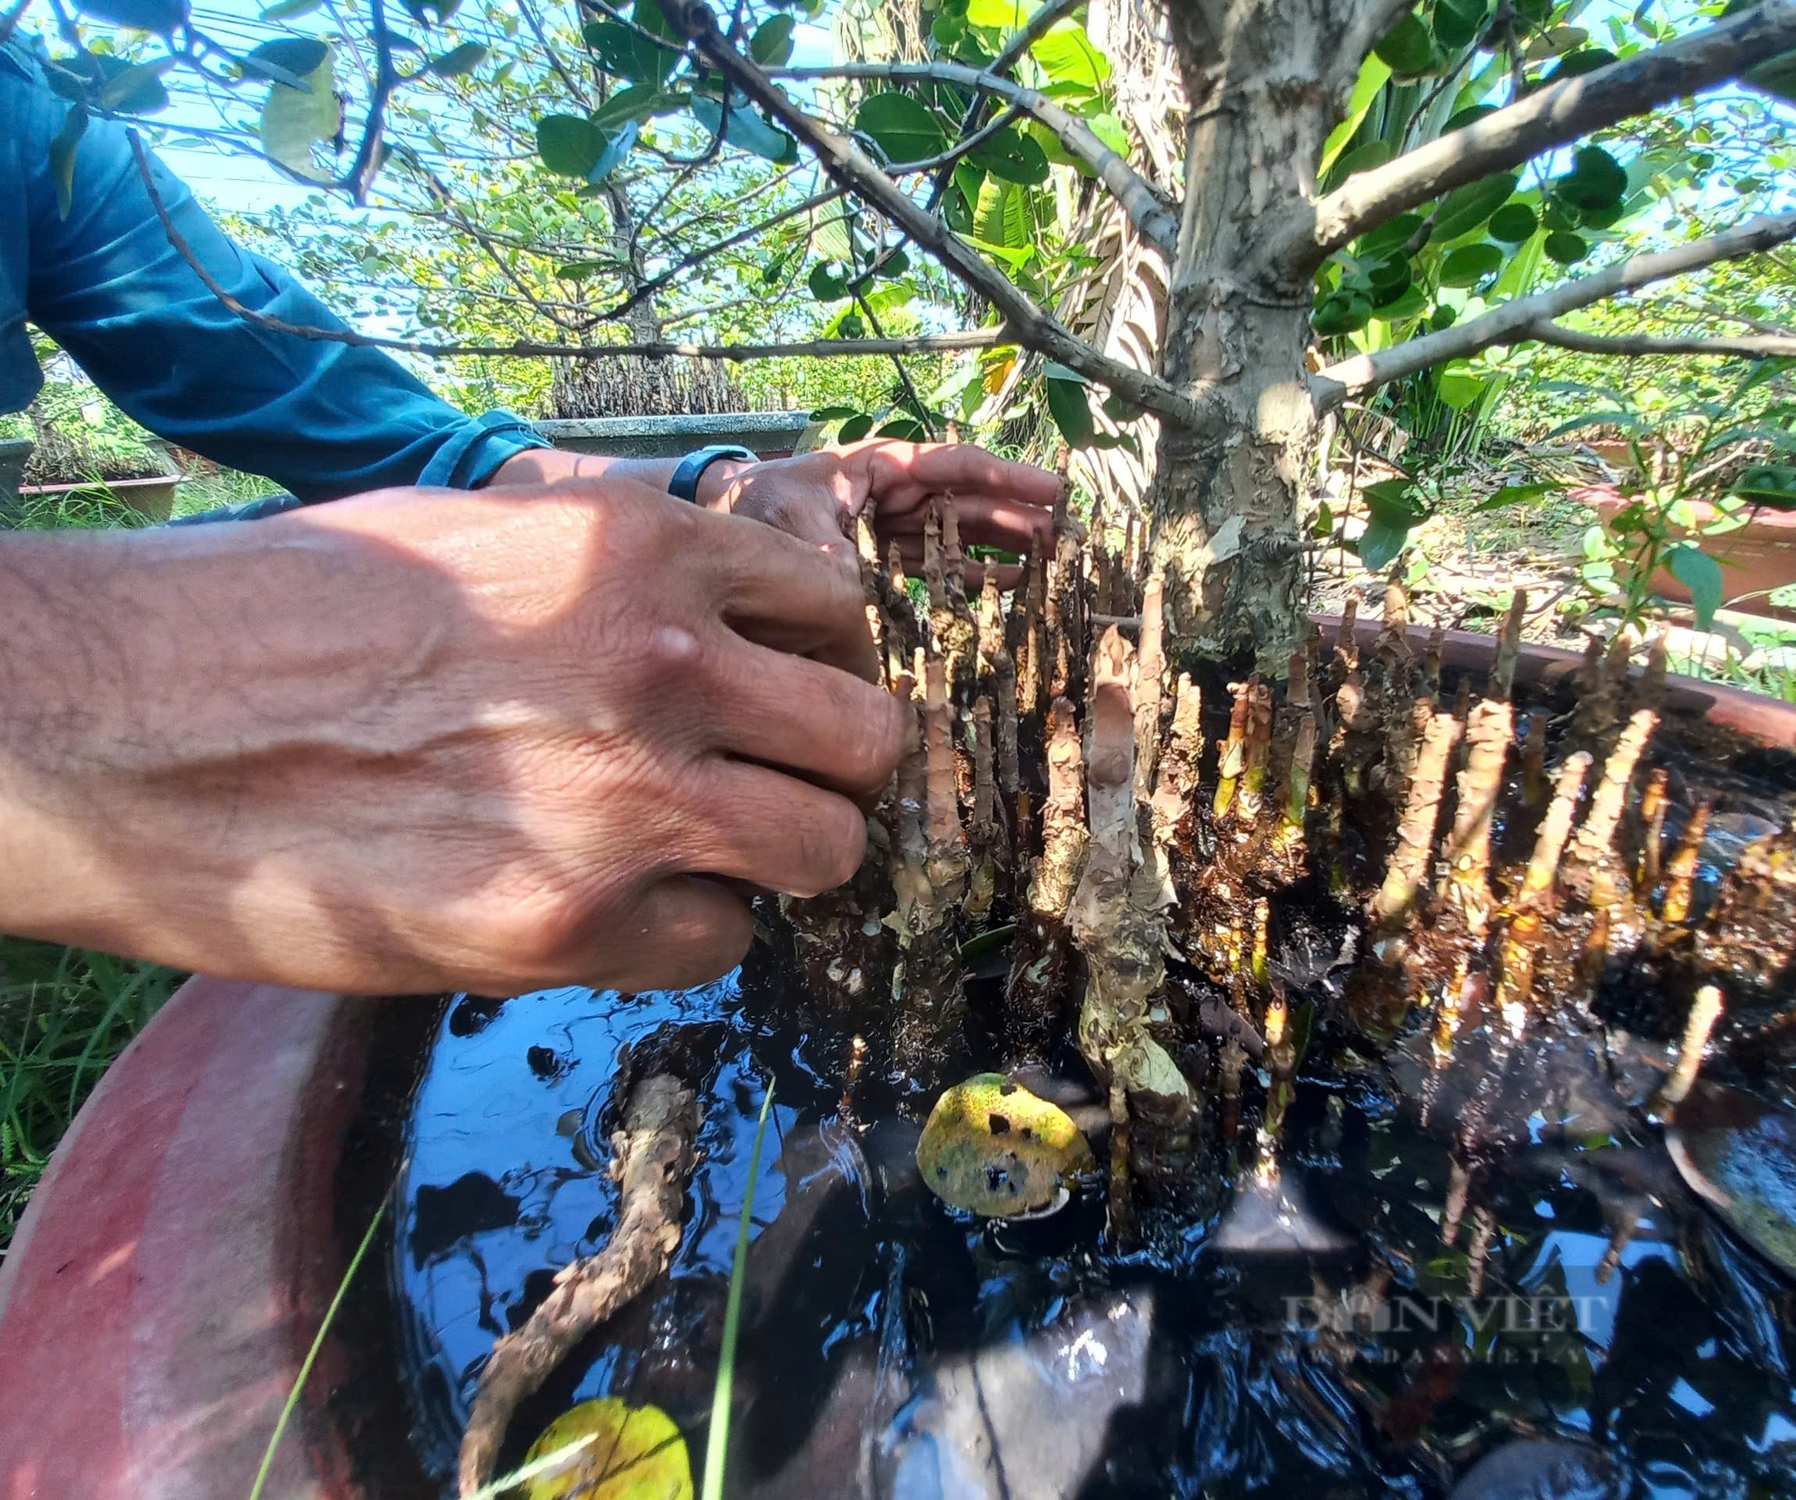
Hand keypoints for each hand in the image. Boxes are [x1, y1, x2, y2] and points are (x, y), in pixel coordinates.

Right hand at [0, 480, 904, 995]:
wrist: (132, 728)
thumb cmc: (286, 615)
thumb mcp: (476, 529)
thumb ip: (619, 562)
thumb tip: (719, 600)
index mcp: (640, 546)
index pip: (835, 607)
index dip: (815, 657)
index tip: (780, 688)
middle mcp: (666, 665)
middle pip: (866, 738)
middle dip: (826, 764)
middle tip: (766, 779)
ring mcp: (631, 802)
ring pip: (827, 850)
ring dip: (776, 855)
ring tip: (694, 849)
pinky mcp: (572, 925)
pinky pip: (714, 943)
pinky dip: (677, 933)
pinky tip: (599, 905)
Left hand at [701, 440, 1062, 585]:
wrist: (728, 517)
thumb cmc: (757, 502)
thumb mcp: (790, 520)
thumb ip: (828, 552)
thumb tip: (856, 592)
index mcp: (883, 466)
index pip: (958, 466)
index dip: (1009, 478)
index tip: (1054, 491)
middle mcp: (898, 493)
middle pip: (972, 501)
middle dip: (1021, 516)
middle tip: (1068, 536)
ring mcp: (896, 525)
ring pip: (963, 533)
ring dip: (1007, 546)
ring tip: (1052, 561)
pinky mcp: (887, 559)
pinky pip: (941, 564)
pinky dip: (973, 574)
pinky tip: (1012, 585)